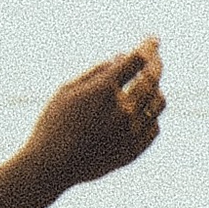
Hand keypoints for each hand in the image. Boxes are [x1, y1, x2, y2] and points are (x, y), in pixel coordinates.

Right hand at [25, 39, 164, 189]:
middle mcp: (123, 109)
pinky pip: (154, 127)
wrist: (50, 167)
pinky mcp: (133, 150)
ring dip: (156, 89)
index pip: (136, 60)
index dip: (148, 47)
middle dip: (156, 62)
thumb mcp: (66, 91)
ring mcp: (131, 131)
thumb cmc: (52, 125)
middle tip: (155, 57)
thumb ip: (95, 72)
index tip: (153, 40)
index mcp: (104, 90)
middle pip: (153, 78)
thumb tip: (120, 59)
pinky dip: (151, 115)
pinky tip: (142, 112)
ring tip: (149, 86)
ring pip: (158, 102)